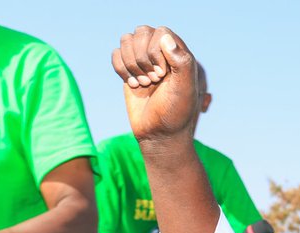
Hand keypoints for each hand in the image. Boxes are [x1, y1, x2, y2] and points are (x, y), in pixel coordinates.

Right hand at [111, 25, 198, 142]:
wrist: (159, 133)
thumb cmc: (176, 112)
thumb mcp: (184, 88)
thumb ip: (182, 62)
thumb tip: (165, 37)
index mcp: (178, 53)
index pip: (161, 32)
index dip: (156, 51)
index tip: (162, 75)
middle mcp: (161, 52)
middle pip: (141, 32)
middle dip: (143, 58)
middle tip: (154, 80)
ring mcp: (143, 59)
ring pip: (126, 40)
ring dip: (132, 64)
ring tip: (145, 84)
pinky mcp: (129, 69)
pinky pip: (115, 54)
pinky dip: (121, 70)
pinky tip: (133, 85)